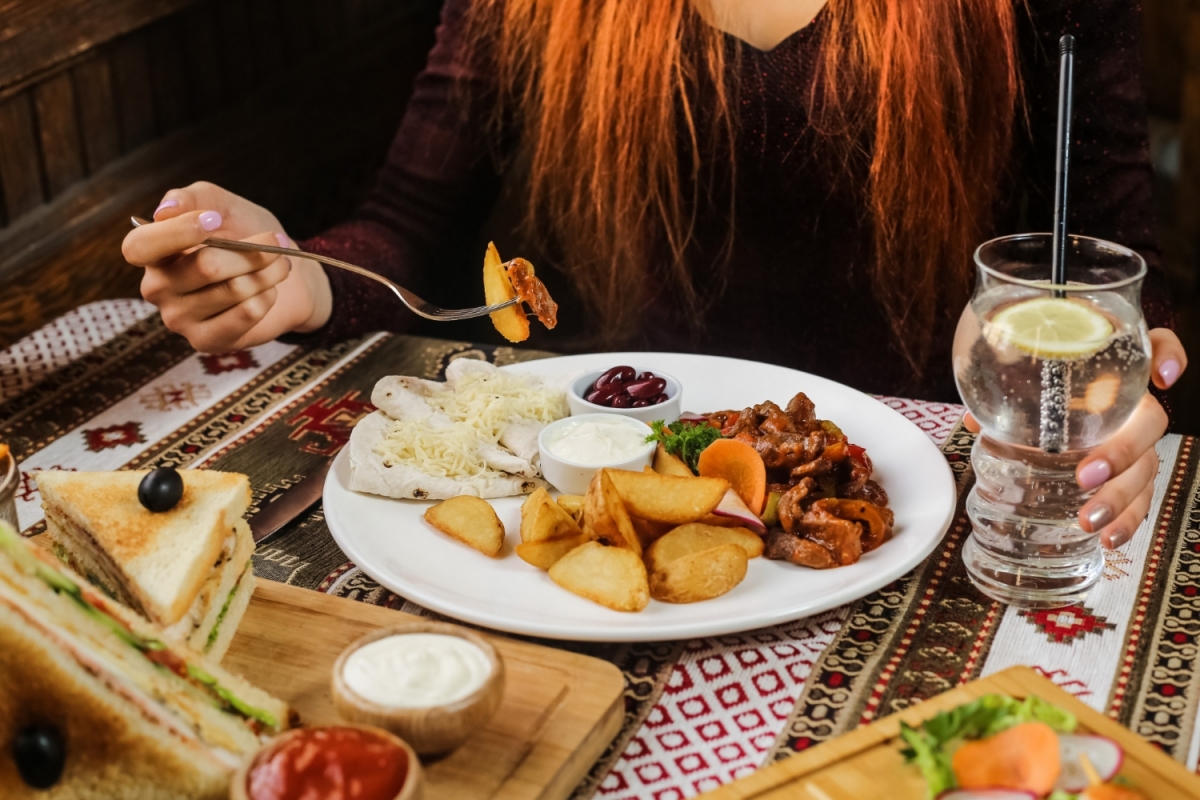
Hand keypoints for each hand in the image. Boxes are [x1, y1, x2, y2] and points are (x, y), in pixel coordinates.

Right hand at [122, 182, 331, 352]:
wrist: (285, 277)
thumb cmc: (245, 236)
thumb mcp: (222, 205)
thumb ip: (194, 198)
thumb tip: (164, 211)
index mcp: (151, 253)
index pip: (140, 247)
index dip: (177, 232)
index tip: (215, 220)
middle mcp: (157, 288)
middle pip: (205, 266)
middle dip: (250, 250)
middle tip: (275, 241)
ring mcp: (179, 319)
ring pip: (233, 289)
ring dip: (267, 271)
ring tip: (278, 265)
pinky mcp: (206, 341)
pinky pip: (245, 314)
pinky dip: (266, 296)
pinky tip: (267, 292)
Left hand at [962, 328, 1186, 548]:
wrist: (1042, 416)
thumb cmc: (1034, 392)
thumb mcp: (1018, 385)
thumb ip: (1002, 395)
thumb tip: (975, 421)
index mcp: (1110, 375)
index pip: (1155, 345)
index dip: (1168, 354)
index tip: (1161, 377)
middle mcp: (1131, 407)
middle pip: (1151, 422)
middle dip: (1123, 451)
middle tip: (1087, 475)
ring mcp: (1136, 443)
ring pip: (1147, 467)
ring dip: (1122, 497)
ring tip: (1091, 521)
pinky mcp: (1131, 477)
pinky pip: (1141, 499)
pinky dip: (1129, 521)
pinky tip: (1111, 539)